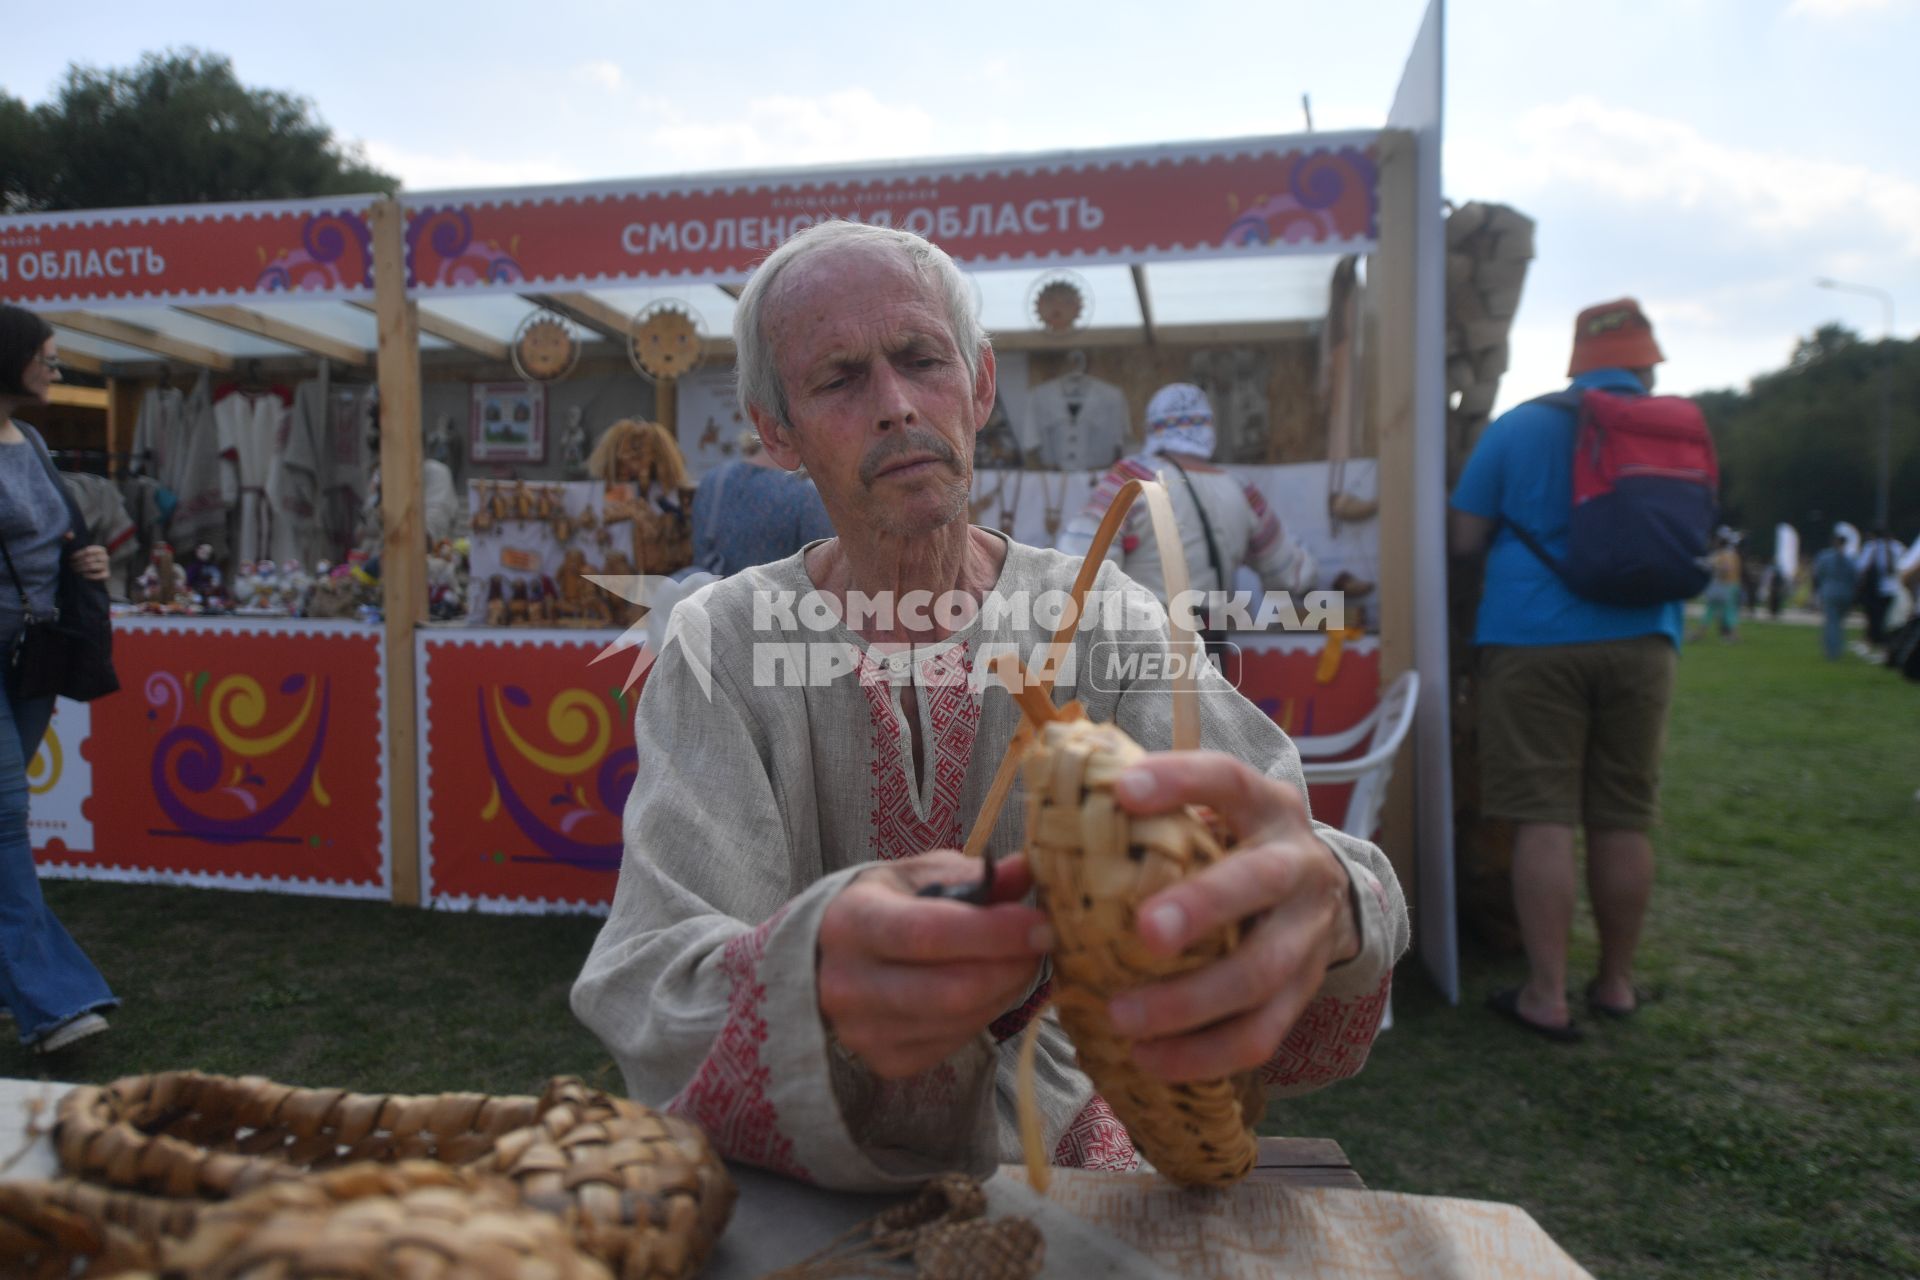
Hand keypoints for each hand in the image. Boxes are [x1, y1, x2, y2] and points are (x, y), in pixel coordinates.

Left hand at [67, 544, 109, 582]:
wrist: (91, 574)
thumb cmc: (82, 560)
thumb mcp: (77, 550)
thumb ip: (71, 540)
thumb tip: (68, 534)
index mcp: (100, 549)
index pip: (88, 550)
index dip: (77, 554)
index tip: (70, 558)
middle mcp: (106, 557)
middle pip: (89, 559)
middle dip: (77, 563)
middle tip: (70, 566)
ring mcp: (107, 566)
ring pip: (91, 566)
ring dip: (80, 569)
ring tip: (74, 570)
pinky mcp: (106, 575)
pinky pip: (97, 575)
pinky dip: (88, 576)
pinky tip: (82, 576)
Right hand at [818, 851, 1050, 1078]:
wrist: (824, 961)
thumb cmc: (881, 907)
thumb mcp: (917, 876)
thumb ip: (972, 876)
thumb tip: (1026, 871)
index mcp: (852, 922)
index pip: (928, 933)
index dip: (995, 932)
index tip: (1041, 923)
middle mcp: (848, 984)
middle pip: (953, 990)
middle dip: (1013, 966)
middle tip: (1041, 942)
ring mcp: (864, 1031)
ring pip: (961, 1020)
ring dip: (1006, 990)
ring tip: (1018, 960)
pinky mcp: (885, 1061)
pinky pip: (955, 1042)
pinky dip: (984, 1014)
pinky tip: (986, 988)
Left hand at [1103, 751, 1358, 1082]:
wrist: (1321, 892)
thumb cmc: (1234, 850)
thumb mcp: (1210, 820)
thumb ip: (1143, 829)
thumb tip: (1032, 856)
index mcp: (1264, 807)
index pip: (1227, 780)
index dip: (1180, 781)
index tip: (1122, 790)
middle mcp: (1298, 863)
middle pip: (1257, 882)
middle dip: (1202, 907)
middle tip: (1144, 933)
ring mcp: (1309, 932)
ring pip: (1260, 972)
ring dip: (1189, 1002)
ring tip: (1122, 1016)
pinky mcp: (1306, 992)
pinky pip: (1261, 1033)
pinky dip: (1204, 1054)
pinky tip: (1150, 1059)